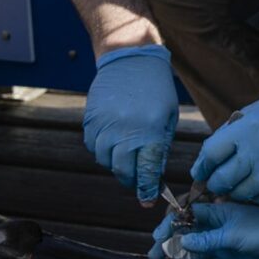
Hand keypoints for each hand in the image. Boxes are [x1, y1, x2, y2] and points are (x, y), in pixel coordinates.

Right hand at [83, 45, 178, 202]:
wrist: (130, 58)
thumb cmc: (156, 88)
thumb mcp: (168, 117)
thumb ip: (160, 147)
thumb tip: (154, 176)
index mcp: (149, 131)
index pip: (146, 171)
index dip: (147, 190)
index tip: (147, 200)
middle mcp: (124, 131)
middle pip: (123, 170)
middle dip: (131, 180)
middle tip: (138, 180)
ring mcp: (104, 125)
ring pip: (105, 160)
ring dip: (116, 164)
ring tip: (127, 154)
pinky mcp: (90, 119)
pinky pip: (93, 146)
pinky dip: (102, 150)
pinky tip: (113, 141)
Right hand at [148, 192, 258, 258]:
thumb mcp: (232, 233)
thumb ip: (207, 239)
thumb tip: (182, 240)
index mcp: (217, 213)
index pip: (187, 216)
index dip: (171, 225)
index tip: (158, 237)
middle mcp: (217, 228)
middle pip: (187, 236)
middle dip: (170, 246)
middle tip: (153, 257)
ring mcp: (223, 244)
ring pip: (198, 254)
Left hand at [189, 82, 258, 204]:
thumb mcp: (250, 114)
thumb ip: (227, 136)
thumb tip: (204, 162)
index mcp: (245, 129)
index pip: (211, 154)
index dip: (201, 167)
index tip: (200, 173)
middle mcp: (258, 149)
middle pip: (223, 179)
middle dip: (214, 184)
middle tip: (215, 183)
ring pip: (241, 193)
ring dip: (233, 193)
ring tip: (233, 188)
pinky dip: (253, 196)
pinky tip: (253, 188)